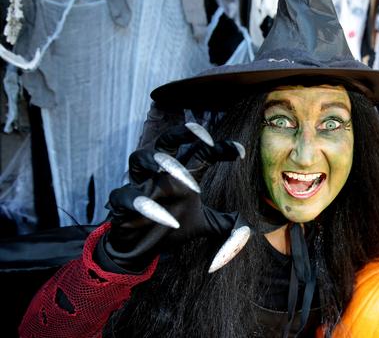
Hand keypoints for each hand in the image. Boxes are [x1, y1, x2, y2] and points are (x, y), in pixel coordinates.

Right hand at [103, 123, 249, 272]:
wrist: (139, 250)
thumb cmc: (169, 227)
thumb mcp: (203, 225)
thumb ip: (224, 222)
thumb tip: (248, 227)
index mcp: (179, 175)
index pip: (200, 152)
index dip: (220, 149)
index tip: (239, 151)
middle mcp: (158, 174)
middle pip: (164, 142)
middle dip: (181, 134)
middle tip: (202, 135)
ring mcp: (139, 187)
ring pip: (138, 159)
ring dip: (157, 161)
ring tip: (179, 173)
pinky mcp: (122, 206)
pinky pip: (125, 197)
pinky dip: (142, 204)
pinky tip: (165, 217)